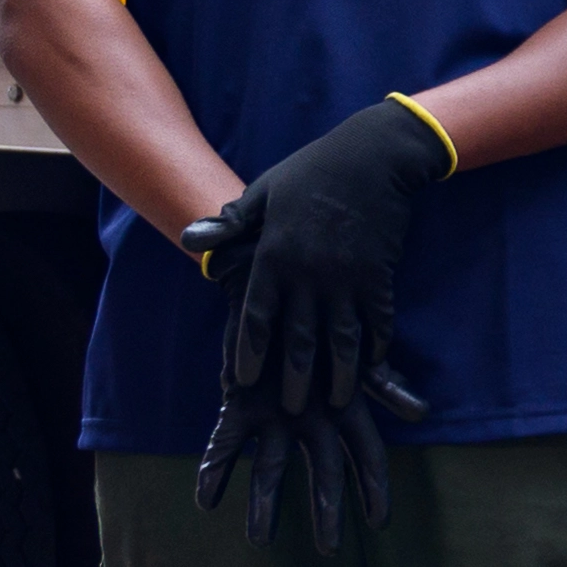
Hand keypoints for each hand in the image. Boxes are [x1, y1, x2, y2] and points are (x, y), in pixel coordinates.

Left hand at [180, 96, 453, 542]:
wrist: (373, 155)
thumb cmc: (310, 172)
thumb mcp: (262, 192)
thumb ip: (230, 225)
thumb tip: (188, 240)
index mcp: (276, 255)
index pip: (258, 317)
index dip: (250, 354)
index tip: (243, 384)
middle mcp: (311, 273)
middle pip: (301, 339)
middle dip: (297, 379)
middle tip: (293, 411)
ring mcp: (348, 277)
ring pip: (343, 339)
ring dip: (340, 375)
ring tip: (336, 401)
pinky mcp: (378, 275)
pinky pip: (377, 321)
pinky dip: (375, 347)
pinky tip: (372, 366)